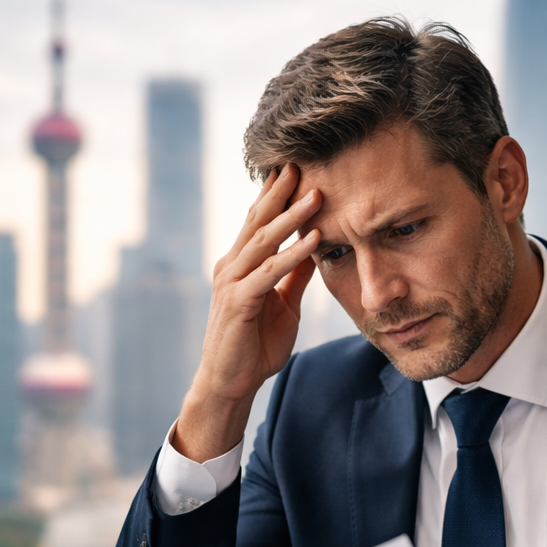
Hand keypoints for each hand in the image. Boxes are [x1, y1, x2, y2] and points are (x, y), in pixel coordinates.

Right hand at [174, 165, 321, 461]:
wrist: (230, 384)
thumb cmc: (254, 347)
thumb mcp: (283, 305)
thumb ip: (295, 276)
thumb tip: (317, 248)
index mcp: (240, 265)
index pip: (258, 222)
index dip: (276, 195)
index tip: (297, 168)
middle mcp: (231, 267)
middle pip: (257, 221)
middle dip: (280, 192)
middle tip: (302, 162)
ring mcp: (232, 283)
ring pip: (263, 241)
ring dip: (291, 217)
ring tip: (316, 194)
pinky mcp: (238, 303)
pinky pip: (269, 273)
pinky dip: (293, 255)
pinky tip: (314, 241)